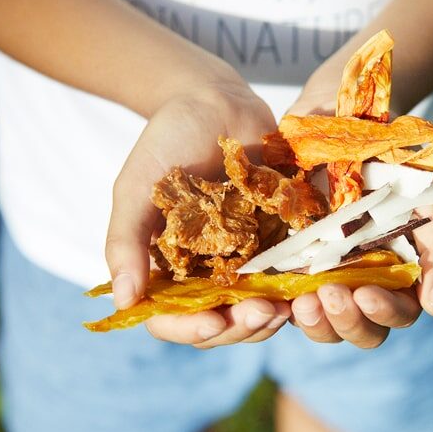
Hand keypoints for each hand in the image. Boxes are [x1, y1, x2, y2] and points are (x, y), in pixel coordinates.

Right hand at [105, 78, 291, 346]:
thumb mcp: (136, 188)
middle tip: (259, 312)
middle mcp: (204, 270)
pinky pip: (287, 274)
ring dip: (270, 314)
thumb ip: (127, 240)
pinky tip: (308, 283)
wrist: (214, 102)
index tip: (210, 321)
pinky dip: (296, 285)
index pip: (171, 317)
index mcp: (166, 265)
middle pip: (220, 322)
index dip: (188, 329)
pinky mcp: (275, 239)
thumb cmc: (166, 141)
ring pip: (256, 307)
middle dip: (238, 326)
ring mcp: (242, 257)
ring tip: (283, 304)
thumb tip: (124, 301)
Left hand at [288, 86, 432, 348]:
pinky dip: (283, 304)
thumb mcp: (427, 196)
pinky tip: (277, 292)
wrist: (340, 117)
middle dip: (348, 321)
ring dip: (316, 322)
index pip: (399, 314)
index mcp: (399, 271)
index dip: (385, 312)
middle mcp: (365, 280)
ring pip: (325, 323)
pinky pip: (287, 300)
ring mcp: (327, 274)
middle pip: (363, 330)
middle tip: (331, 293)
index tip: (365, 291)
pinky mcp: (293, 263)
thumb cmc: (389, 156)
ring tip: (304, 300)